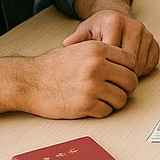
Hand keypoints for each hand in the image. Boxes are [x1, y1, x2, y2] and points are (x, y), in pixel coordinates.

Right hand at [20, 42, 140, 117]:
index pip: (131, 60)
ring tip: (104, 100)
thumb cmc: (51, 66)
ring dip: (115, 102)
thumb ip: (101, 53)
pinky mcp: (85, 104)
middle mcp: (97, 66)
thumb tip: (125, 63)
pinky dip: (102, 111)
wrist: (27, 81)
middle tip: (117, 91)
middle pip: (130, 80)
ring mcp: (91, 86)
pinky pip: (107, 111)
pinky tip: (93, 106)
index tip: (122, 76)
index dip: (129, 70)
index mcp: (97, 49)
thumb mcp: (78, 48)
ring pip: (122, 98)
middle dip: (126, 88)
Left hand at [63, 9, 158, 75]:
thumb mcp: (84, 31)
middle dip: (120, 73)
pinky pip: (151, 62)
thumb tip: (67, 45)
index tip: (98, 76)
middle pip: (130, 59)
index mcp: (114, 21)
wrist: (114, 18)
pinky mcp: (154, 41)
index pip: (113, 51)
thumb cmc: (97, 28)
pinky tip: (129, 71)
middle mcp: (133, 24)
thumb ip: (76, 39)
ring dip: (131, 74)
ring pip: (141, 63)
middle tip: (109, 82)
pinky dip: (142, 71)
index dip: (105, 67)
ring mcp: (146, 33)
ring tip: (117, 76)